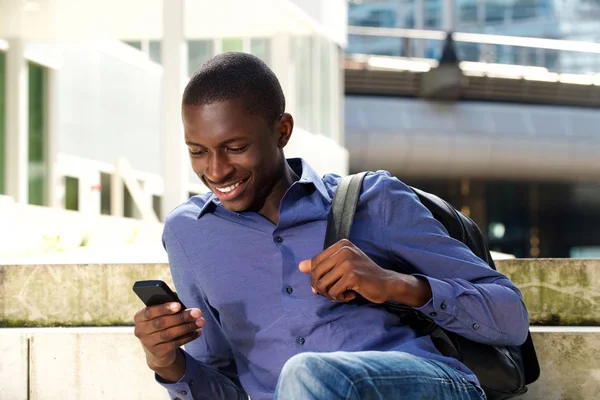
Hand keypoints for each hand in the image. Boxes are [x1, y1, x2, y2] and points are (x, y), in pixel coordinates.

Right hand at [133, 302, 204, 380]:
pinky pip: (175, 344)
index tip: (179, 305)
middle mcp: (140, 330)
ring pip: (170, 334)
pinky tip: (197, 332)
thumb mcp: (160, 315)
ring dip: (187, 327)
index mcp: (140, 317)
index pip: (150, 311)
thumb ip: (168, 308)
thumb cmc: (162, 325)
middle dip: (181, 317)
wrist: (157, 351)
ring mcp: (148, 343)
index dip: (164, 308)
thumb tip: (181, 304)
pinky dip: (188, 337)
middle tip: (197, 312)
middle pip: (162, 323)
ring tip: (201, 322)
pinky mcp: (157, 353)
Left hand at [298, 239, 431, 306]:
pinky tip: (350, 295)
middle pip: (316, 273)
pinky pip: (333, 292)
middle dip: (321, 288)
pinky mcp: (352, 275)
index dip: (316, 277)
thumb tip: (301, 266)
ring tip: (341, 294)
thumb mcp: (342, 266)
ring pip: (322, 284)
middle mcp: (344, 250)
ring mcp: (348, 262)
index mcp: (341, 244)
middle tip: (333, 292)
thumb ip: (322, 265)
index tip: (325, 286)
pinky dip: (340, 297)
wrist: (386, 283)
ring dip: (330, 294)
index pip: (315, 262)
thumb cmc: (363, 275)